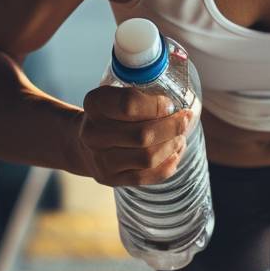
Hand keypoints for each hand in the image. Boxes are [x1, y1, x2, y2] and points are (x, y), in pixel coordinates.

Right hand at [71, 86, 193, 187]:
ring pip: (147, 158)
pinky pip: (146, 176)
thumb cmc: (111, 115)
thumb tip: (179, 97)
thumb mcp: (117, 94)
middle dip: (172, 127)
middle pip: (142, 135)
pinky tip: (173, 153)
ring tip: (179, 137)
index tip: (171, 105)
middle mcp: (93, 134)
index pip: (129, 104)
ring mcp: (100, 160)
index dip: (156, 105)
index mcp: (95, 105)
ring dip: (171, 146)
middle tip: (184, 120)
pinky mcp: (110, 179)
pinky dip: (167, 164)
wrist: (84, 143)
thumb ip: (142, 92)